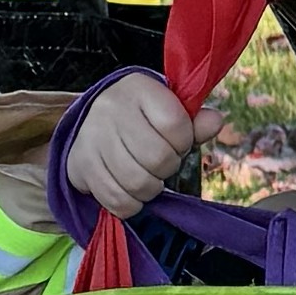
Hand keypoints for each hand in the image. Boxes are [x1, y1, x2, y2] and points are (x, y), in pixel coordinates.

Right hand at [61, 70, 198, 221]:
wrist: (92, 121)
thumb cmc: (141, 117)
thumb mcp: (168, 109)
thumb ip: (194, 120)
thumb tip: (216, 122)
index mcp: (139, 89)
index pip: (175, 124)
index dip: (184, 142)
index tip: (177, 142)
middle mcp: (111, 109)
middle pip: (157, 158)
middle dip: (167, 168)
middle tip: (161, 163)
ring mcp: (92, 138)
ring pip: (137, 182)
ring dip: (151, 189)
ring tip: (148, 177)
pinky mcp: (80, 165)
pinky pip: (116, 200)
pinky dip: (131, 204)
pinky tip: (131, 192)